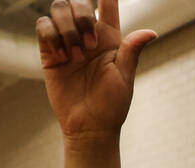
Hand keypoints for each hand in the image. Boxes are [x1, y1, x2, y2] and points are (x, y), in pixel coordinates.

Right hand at [37, 0, 155, 143]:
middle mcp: (87, 34)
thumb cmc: (112, 105)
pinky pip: (43, 27)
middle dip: (81, 17)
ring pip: (58, 9)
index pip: (107, 4)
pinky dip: (51, 37)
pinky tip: (61, 57)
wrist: (89, 126)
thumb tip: (151, 32)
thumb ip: (132, 50)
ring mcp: (67, 41)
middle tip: (89, 47)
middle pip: (78, 1)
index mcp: (109, 36)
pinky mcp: (49, 52)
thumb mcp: (124, 77)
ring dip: (67, 29)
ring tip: (75, 57)